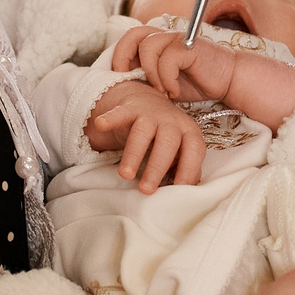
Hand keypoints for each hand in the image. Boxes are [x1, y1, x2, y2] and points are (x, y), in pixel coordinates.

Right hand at [85, 78, 206, 191]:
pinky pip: (120, 113)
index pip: (194, 150)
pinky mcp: (129, 109)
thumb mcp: (180, 149)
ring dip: (134, 154)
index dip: (189, 168)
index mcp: (189, 132)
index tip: (179, 189)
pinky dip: (111, 118)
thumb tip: (184, 192)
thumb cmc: (167, 136)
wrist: (148, 102)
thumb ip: (185, 167)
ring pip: (143, 132)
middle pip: (167, 143)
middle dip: (157, 167)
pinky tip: (101, 124)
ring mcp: (150, 113)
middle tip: (146, 189)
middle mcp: (172, 121)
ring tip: (125, 175)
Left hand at [114, 26, 294, 131]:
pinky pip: (167, 60)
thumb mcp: (166, 82)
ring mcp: (179, 40)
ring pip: (148, 48)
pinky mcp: (190, 48)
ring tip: (162, 91)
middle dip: (125, 57)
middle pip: (134, 34)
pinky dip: (167, 80)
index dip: (119, 55)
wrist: (229, 81)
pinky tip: (176, 92)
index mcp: (160, 42)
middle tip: (130, 79)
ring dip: (151, 74)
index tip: (121, 77)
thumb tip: (123, 83)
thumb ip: (148, 77)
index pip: (130, 38)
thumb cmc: (198, 82)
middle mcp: (167, 36)